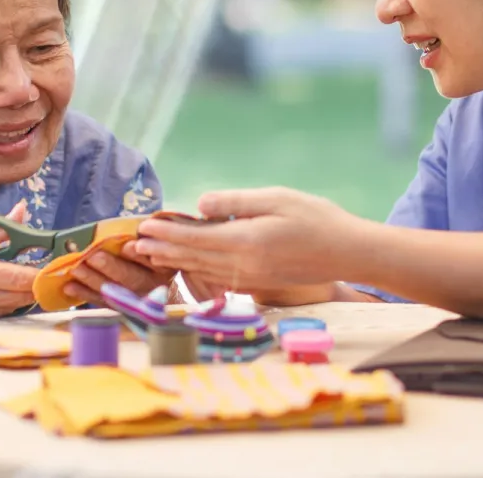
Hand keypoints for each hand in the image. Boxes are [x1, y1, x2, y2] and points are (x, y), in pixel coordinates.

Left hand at [63, 241, 175, 306]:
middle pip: (132, 278)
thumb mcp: (157, 247)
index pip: (153, 261)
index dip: (140, 256)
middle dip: (111, 267)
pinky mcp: (120, 309)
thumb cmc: (153, 259)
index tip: (128, 246)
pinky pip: (101, 302)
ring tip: (76, 269)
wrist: (160, 293)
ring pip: (114, 291)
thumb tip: (134, 224)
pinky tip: (69, 287)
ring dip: (92, 280)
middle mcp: (151, 286)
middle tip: (93, 257)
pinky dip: (84, 294)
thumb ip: (147, 238)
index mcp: (163, 268)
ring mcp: (135, 300)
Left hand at [134, 187, 367, 303]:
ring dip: (174, 262)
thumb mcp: (276, 198)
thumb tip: (199, 204)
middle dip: (162, 249)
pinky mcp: (258, 284)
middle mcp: (243, 266)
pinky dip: (196, 271)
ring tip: (151, 255)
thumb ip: (235, 202)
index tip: (144, 225)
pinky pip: (218, 278)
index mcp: (246, 241)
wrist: (348, 252)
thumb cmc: (316, 218)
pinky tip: (186, 266)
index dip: (167, 232)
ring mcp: (250, 279)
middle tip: (135, 242)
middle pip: (193, 257)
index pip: (195, 238)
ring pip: (202, 270)